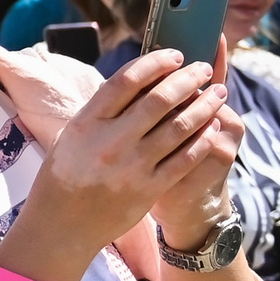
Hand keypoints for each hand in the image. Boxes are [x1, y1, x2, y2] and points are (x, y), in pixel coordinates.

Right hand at [23, 47, 234, 273]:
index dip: (156, 62)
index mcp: (87, 123)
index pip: (127, 80)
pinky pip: (186, 157)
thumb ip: (103, 111)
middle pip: (160, 99)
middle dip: (188, 79)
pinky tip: (211, 126)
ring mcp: (132, 166)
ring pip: (180, 126)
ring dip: (205, 105)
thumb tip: (141, 81)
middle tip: (202, 70)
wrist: (61, 225)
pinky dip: (203, 138)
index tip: (176, 55)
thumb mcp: (72, 136)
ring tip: (218, 93)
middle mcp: (110, 141)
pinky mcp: (149, 188)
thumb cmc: (66, 174)